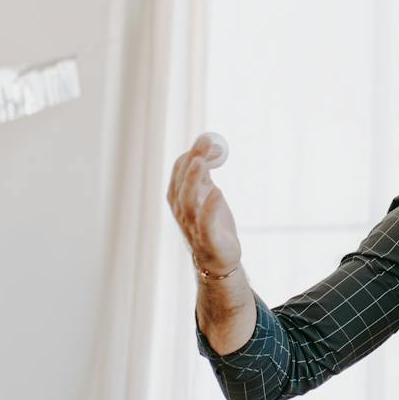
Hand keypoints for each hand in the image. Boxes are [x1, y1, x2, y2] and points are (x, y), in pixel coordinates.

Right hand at [167, 133, 240, 275]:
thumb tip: (207, 147)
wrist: (219, 259)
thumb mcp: (207, 195)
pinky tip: (217, 192)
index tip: (209, 140)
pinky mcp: (208, 240)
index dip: (193, 153)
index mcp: (178, 197)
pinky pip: (205, 222)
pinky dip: (209, 207)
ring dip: (193, 180)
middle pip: (182, 182)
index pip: (179, 171)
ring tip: (202, 163)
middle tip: (205, 144)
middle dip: (192, 161)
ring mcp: (192, 226)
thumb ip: (204, 174)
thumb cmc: (212, 224)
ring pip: (188, 201)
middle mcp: (181, 210)